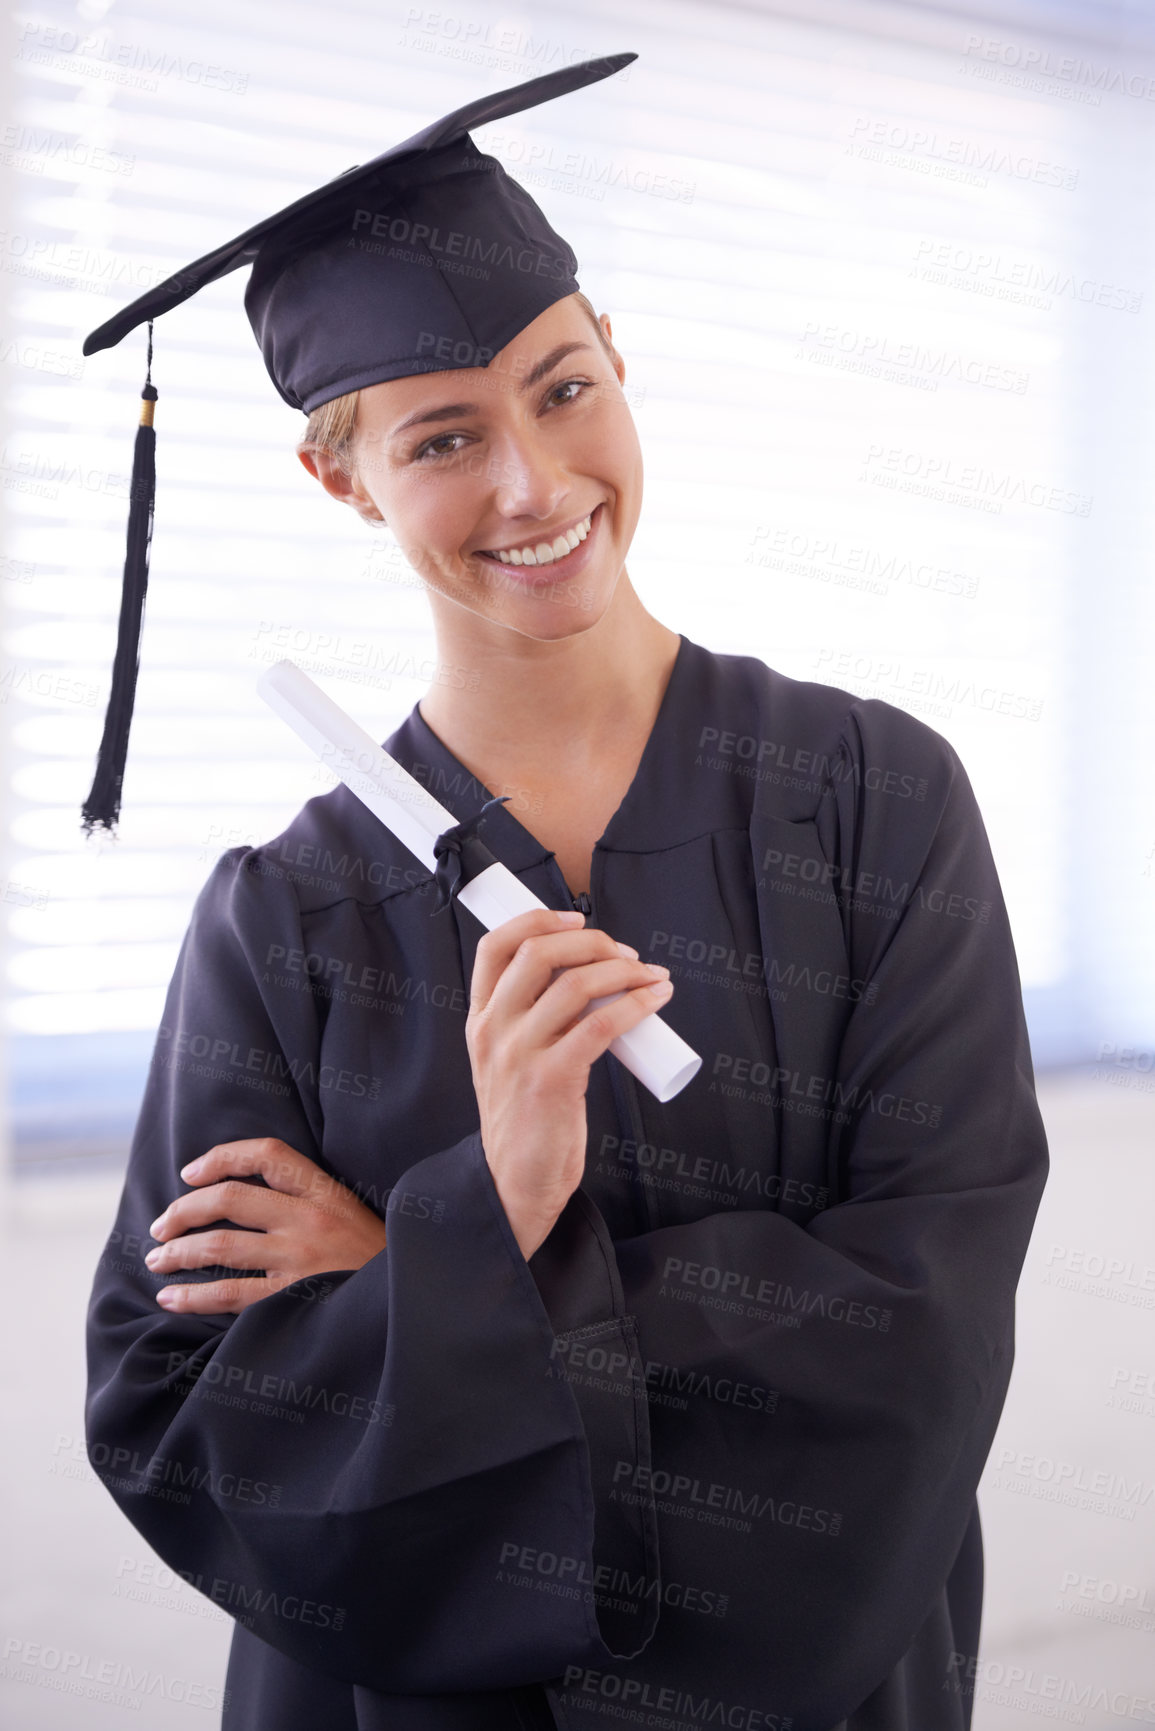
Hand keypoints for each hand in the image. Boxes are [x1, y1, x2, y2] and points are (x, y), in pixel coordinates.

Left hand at [145, 1137, 388, 1314]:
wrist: (406, 1303)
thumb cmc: (375, 1261)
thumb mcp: (351, 1215)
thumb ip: (308, 1202)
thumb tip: (244, 1197)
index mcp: (326, 1193)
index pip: (268, 1154)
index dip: (222, 1156)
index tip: (190, 1172)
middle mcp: (311, 1219)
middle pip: (231, 1198)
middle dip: (184, 1210)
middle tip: (159, 1226)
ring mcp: (301, 1260)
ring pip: (222, 1247)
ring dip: (178, 1252)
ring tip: (156, 1260)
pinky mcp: (293, 1300)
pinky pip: (230, 1294)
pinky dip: (193, 1295)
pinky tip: (171, 1297)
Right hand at [466, 907, 673, 1260]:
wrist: (517, 1184)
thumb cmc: (527, 1120)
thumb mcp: (509, 1060)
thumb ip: (530, 1021)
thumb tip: (592, 978)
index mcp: (480, 1019)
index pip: (495, 945)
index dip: (537, 919)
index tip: (576, 917)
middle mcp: (494, 1030)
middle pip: (539, 952)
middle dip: (591, 940)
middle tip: (626, 954)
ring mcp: (519, 1054)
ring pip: (575, 984)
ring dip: (624, 971)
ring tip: (651, 976)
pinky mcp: (551, 1080)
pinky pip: (601, 1025)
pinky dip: (636, 1004)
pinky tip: (656, 999)